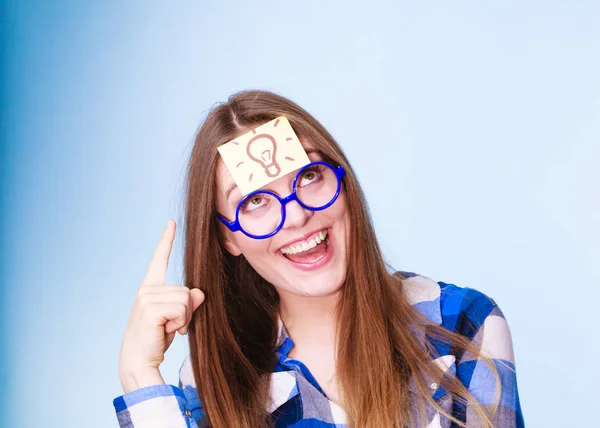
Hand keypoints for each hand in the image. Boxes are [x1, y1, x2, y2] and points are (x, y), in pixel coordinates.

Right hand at [118, 220, 204, 392]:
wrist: (139, 361)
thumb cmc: (157, 338)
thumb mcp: (177, 317)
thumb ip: (189, 302)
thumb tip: (200, 292)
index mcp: (150, 287)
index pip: (159, 259)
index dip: (166, 240)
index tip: (171, 222)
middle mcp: (147, 289)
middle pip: (187, 291)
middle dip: (186, 312)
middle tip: (170, 326)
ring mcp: (146, 297)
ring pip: (186, 300)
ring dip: (184, 319)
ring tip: (167, 328)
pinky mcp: (150, 308)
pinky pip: (182, 309)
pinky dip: (180, 323)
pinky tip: (165, 331)